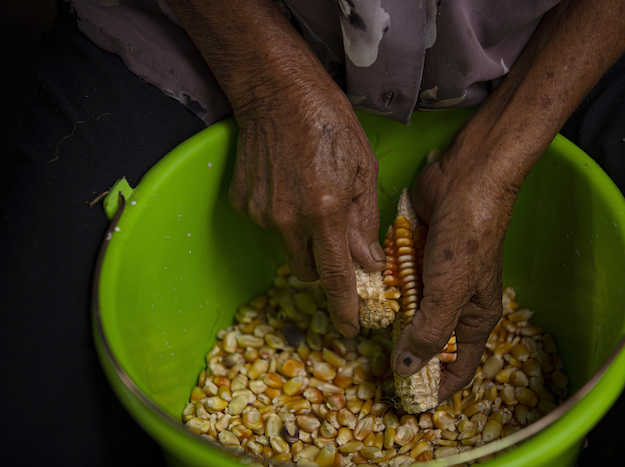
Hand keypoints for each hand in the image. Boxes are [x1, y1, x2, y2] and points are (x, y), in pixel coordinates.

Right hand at [229, 80, 384, 337]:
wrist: (276, 89)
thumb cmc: (329, 121)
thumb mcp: (364, 168)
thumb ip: (364, 222)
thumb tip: (367, 262)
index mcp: (325, 211)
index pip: (336, 276)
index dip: (343, 307)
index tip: (348, 329)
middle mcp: (288, 218)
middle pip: (307, 270)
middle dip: (324, 268)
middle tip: (337, 244)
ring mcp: (259, 211)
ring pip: (287, 246)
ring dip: (304, 237)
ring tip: (313, 196)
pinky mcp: (241, 201)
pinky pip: (268, 223)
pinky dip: (283, 215)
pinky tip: (290, 183)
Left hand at [390, 140, 516, 399]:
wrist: (465, 180)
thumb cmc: (467, 239)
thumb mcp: (450, 292)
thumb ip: (428, 333)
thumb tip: (405, 370)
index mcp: (474, 317)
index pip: (457, 367)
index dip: (436, 387)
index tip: (407, 402)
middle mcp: (455, 302)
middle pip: (428, 341)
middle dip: (405, 353)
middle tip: (374, 365)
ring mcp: (434, 279)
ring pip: (408, 311)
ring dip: (390, 318)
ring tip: (364, 329)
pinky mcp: (416, 257)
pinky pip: (397, 281)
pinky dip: (384, 287)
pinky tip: (367, 291)